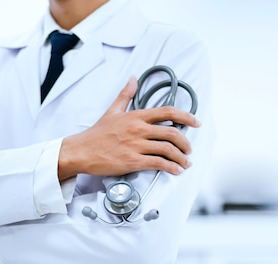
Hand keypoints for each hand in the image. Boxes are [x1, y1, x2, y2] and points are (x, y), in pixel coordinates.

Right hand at [58, 76, 200, 179]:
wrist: (81, 151)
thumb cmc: (97, 133)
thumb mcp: (112, 110)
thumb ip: (126, 94)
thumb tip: (133, 78)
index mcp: (136, 116)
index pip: (167, 112)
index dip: (186, 116)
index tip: (196, 122)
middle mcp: (138, 129)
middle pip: (172, 133)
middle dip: (186, 143)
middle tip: (189, 149)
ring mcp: (135, 145)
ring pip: (167, 150)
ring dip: (181, 158)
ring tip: (185, 163)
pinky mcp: (132, 161)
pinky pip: (158, 164)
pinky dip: (171, 168)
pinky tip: (175, 170)